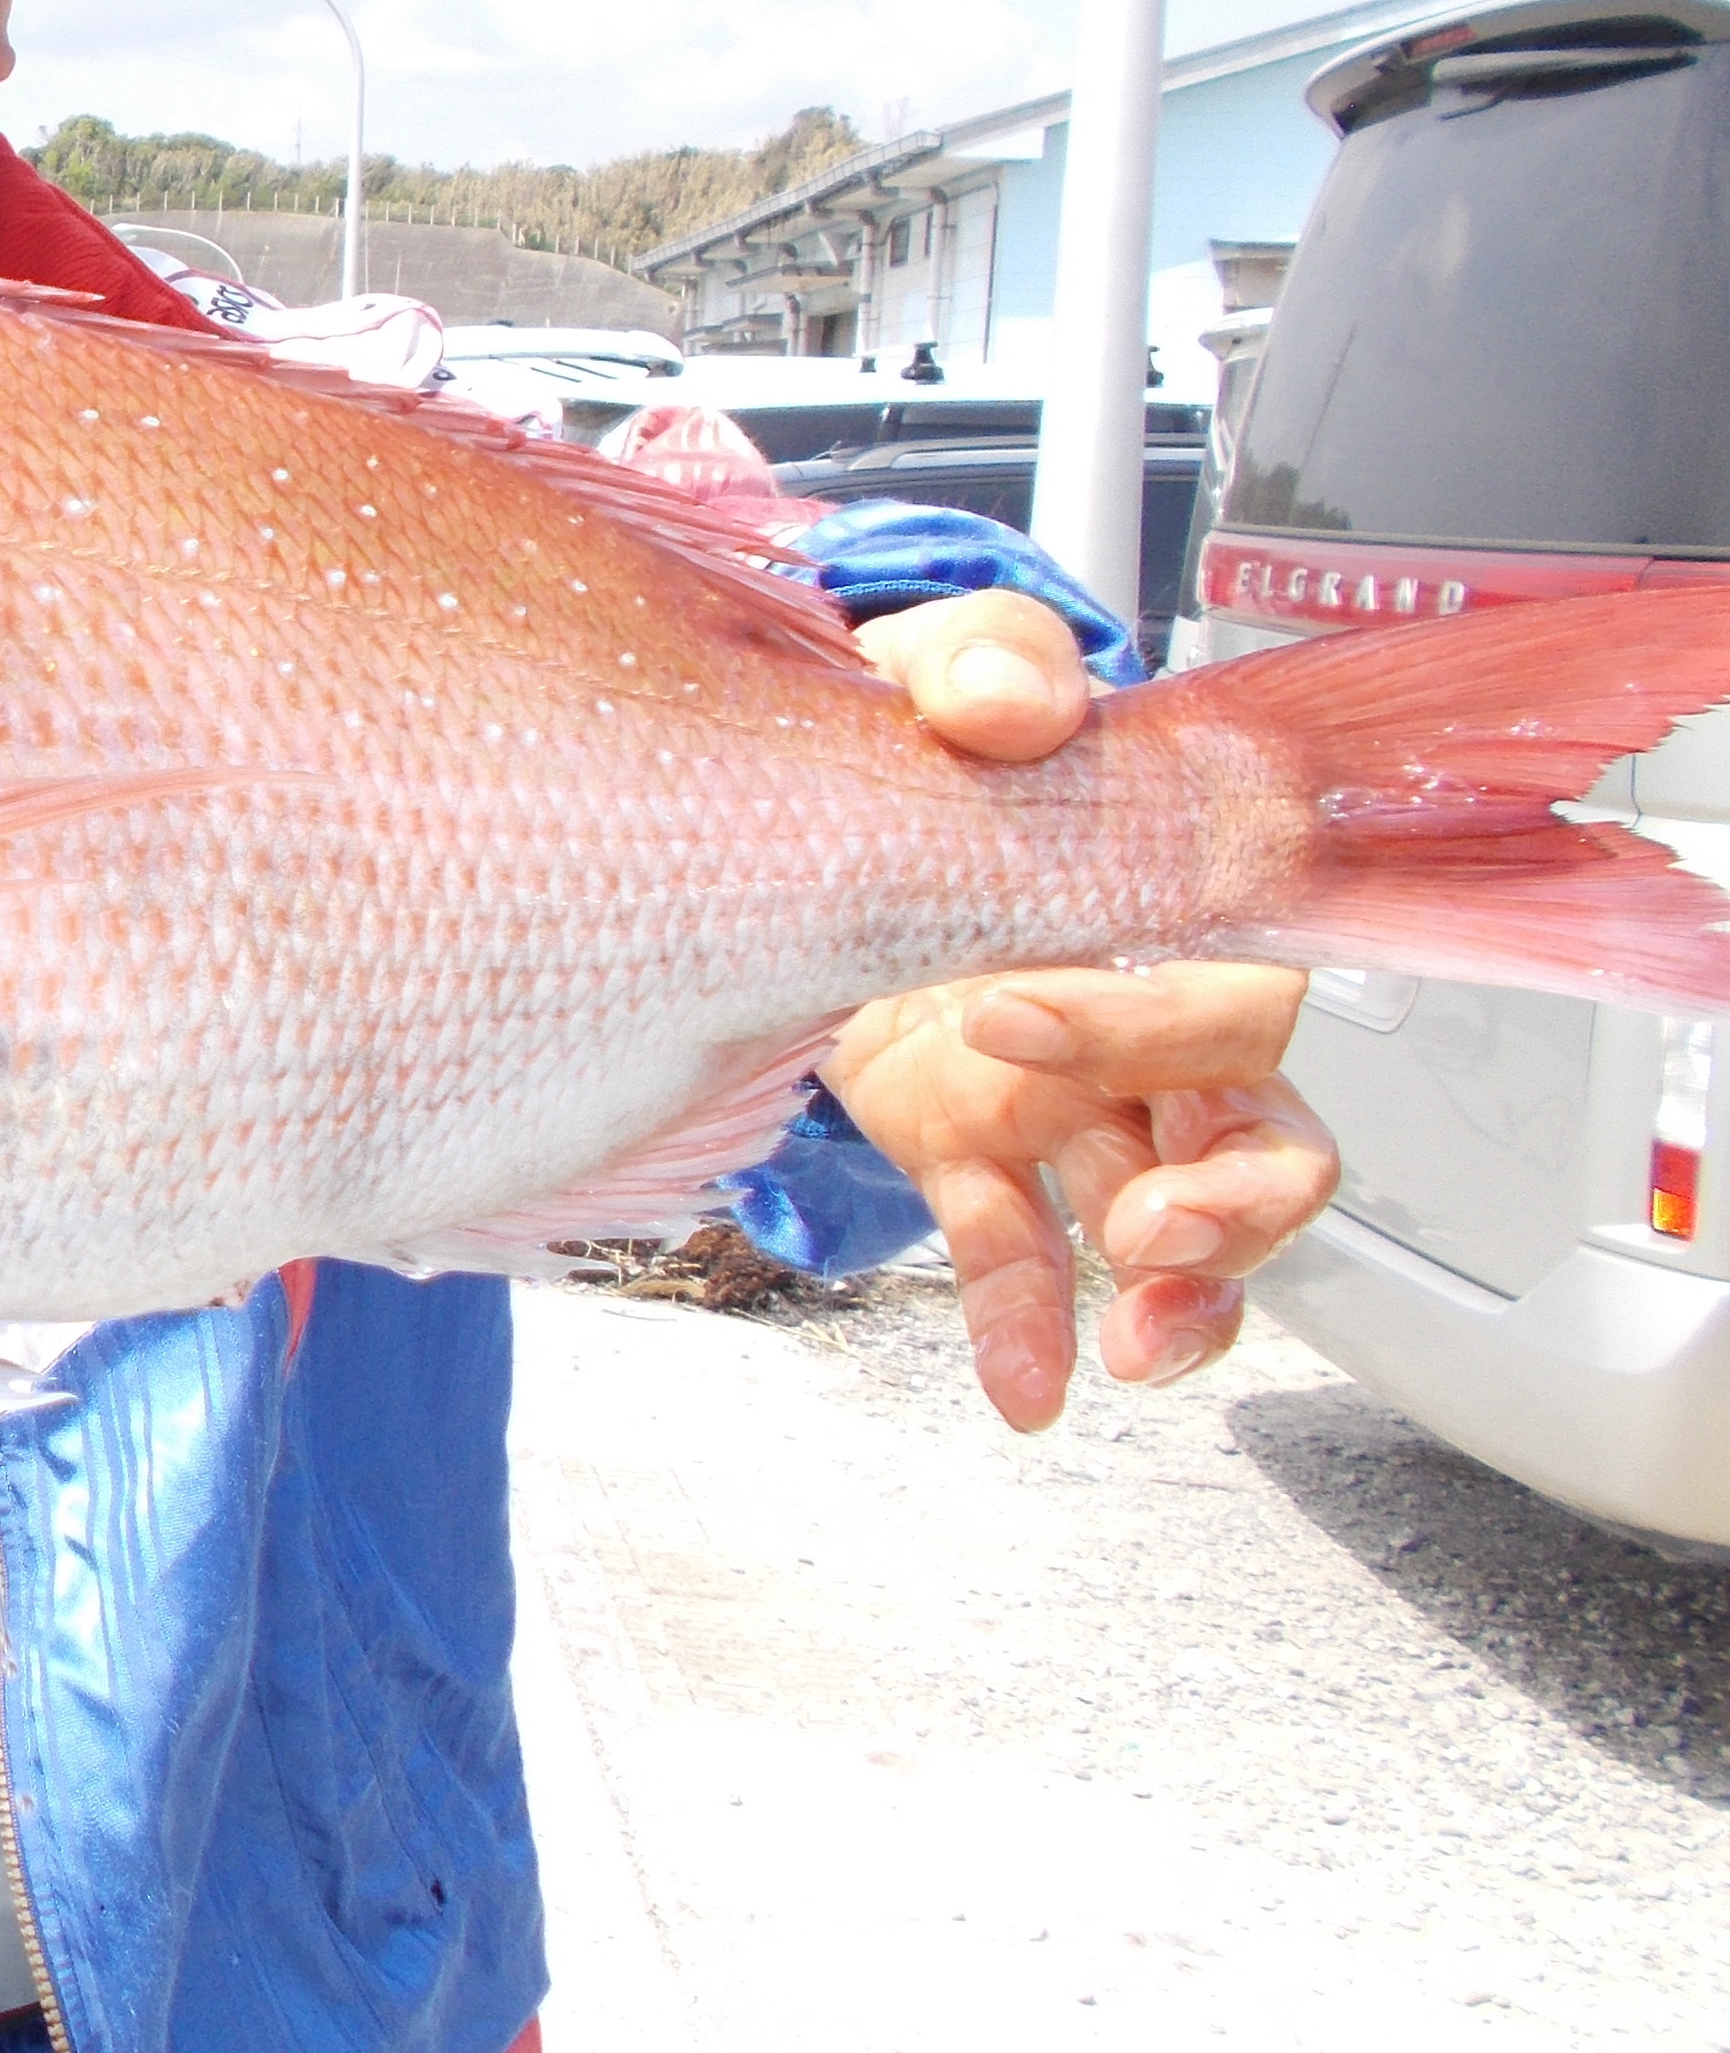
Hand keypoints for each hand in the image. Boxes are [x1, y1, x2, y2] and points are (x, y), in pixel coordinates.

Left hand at [827, 593, 1339, 1428]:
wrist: (793, 800)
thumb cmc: (906, 733)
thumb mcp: (928, 672)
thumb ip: (977, 664)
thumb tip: (1008, 700)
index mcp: (1152, 900)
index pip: (1230, 974)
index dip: (1155, 1018)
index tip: (1007, 1013)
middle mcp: (1137, 1009)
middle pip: (1258, 1120)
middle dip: (1237, 1193)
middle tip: (1153, 1224)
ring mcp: (1065, 1092)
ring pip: (1191, 1210)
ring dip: (1194, 1290)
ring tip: (1146, 1341)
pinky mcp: (971, 1144)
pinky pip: (1031, 1254)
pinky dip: (1033, 1327)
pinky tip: (1026, 1388)